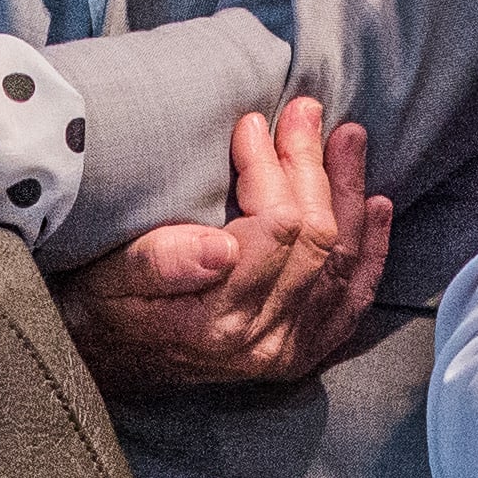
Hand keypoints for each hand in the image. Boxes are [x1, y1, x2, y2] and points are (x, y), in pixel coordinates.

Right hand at [59, 101, 391, 395]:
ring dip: (348, 193)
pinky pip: (351, 299)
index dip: (270, 166)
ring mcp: (288, 350)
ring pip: (341, 261)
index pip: (274, 226)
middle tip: (304, 112)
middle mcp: (263, 341)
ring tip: (346, 139)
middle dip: (312, 166)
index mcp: (218, 318)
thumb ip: (161, 263)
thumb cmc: (101, 307)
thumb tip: (220, 249)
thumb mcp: (110, 277)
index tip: (251, 124)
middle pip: (315, 238)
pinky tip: (376, 208)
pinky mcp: (301, 351)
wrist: (106, 365)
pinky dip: (370, 251)